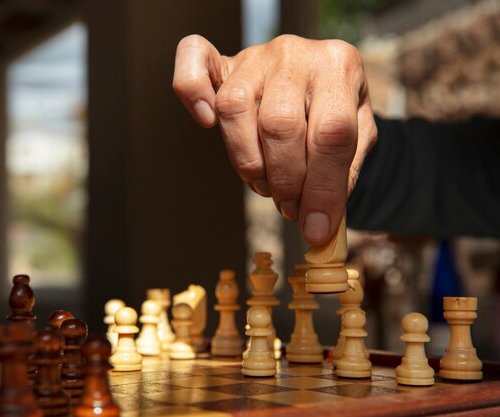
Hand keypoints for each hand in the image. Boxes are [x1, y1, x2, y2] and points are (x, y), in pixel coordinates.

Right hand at [173, 34, 376, 245]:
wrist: (317, 76)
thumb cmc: (335, 111)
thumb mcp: (358, 137)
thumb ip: (344, 172)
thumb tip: (319, 221)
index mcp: (339, 67)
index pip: (332, 134)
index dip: (322, 189)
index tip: (316, 229)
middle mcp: (296, 54)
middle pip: (280, 124)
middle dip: (285, 181)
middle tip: (290, 208)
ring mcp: (257, 56)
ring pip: (236, 107)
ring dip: (248, 161)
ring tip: (264, 184)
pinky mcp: (225, 62)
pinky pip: (195, 60)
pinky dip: (192, 92)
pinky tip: (205, 121)